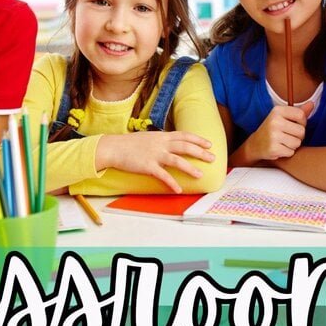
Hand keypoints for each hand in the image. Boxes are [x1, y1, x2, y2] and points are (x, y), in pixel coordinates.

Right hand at [96, 131, 214, 193]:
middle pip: (185, 147)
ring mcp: (154, 155)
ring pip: (177, 160)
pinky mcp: (147, 166)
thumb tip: (169, 145)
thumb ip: (160, 141)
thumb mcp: (147, 138)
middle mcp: (160, 144)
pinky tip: (178, 190)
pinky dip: (172, 183)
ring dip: (190, 168)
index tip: (209, 144)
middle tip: (212, 158)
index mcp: (161, 136)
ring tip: (200, 175)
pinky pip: (163, 175)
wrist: (113, 148)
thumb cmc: (128, 144)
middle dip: (201, 152)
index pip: (184, 135)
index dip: (198, 139)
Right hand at [246, 102, 313, 161]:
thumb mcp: (283, 117)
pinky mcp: (273, 148)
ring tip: (283, 142)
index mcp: (277, 111)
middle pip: (301, 131)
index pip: (301, 115)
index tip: (295, 125)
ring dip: (293, 145)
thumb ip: (298, 112)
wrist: (256, 144)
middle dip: (298, 136)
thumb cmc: (273, 129)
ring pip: (297, 143)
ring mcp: (273, 135)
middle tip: (288, 136)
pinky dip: (287, 152)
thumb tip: (311, 103)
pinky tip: (279, 148)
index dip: (302, 122)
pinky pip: (291, 152)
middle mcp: (274, 121)